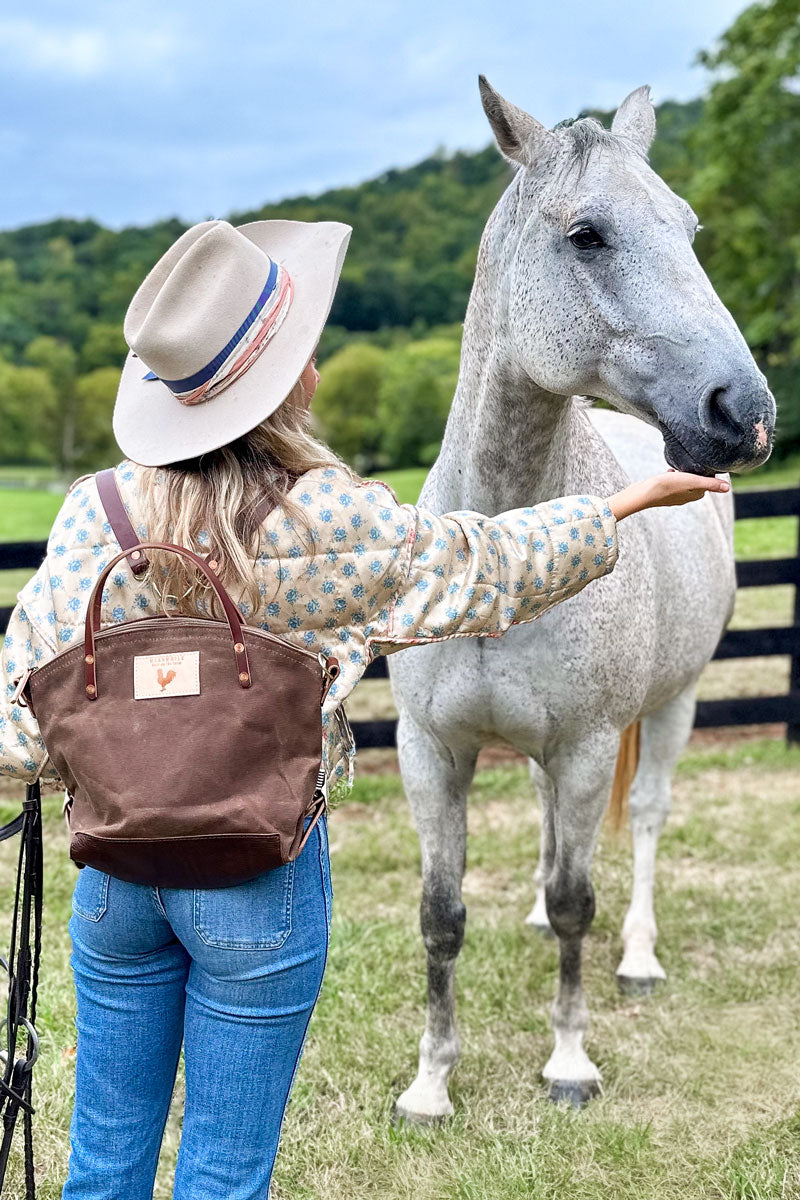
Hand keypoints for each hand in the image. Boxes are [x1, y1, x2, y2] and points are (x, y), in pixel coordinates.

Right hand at [607, 470, 729, 520]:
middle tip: (693, 464)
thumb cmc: (667, 486)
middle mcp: (685, 498)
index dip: (707, 475)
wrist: (642, 493)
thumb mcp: (691, 481)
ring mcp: (673, 497)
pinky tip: (669, 472)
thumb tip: (727, 488)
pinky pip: (672, 485)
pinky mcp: (662, 493)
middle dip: (696, 475)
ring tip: (681, 467)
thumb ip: (709, 484)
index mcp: (694, 495)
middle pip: (696, 485)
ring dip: (685, 476)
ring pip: (684, 484)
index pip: (707, 485)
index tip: (705, 465)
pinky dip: (673, 478)